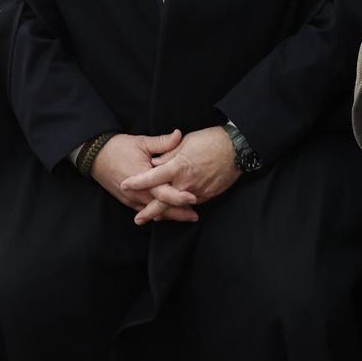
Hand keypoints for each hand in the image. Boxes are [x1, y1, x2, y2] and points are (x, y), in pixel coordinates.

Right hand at [92, 130, 200, 223]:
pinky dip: (156, 214)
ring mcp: (131, 199)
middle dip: (178, 213)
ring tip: (186, 217)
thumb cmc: (119, 147)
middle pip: (161, 207)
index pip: (163, 192)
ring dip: (169, 215)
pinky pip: (144, 211)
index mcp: (143, 177)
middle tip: (195, 216)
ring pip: (153, 212)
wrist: (96, 156)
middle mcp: (137, 192)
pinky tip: (166, 215)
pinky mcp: (127, 201)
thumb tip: (179, 134)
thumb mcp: (142, 142)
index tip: (194, 198)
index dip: (179, 197)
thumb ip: (162, 142)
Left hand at [121, 126, 242, 221]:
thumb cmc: (210, 141)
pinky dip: (181, 208)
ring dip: (165, 213)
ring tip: (154, 218)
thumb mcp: (186, 143)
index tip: (125, 185)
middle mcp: (185, 182)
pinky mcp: (207, 195)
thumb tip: (154, 164)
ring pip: (177, 206)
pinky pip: (191, 204)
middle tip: (138, 220)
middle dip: (149, 212)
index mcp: (178, 167)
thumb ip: (168, 155)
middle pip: (163, 201)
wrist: (236, 149)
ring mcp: (197, 191)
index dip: (137, 182)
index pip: (152, 177)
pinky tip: (175, 211)